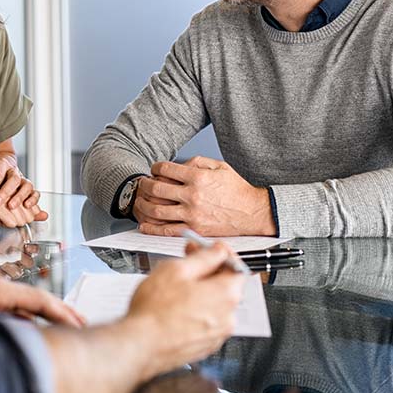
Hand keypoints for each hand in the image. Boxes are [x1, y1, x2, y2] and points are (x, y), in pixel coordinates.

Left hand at [0, 154, 45, 216]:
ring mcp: (23, 180)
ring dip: (20, 197)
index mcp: (0, 165)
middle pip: (14, 179)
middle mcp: (13, 171)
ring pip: (27, 185)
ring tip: (11, 207)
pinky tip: (27, 207)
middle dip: (5, 192)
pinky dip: (33, 200)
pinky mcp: (28, 190)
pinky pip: (35, 193)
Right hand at [125, 242, 245, 376]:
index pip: (237, 267)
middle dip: (208, 271)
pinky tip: (175, 307)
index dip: (222, 253)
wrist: (141, 345)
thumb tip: (217, 252)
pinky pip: (206, 322)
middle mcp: (228, 317)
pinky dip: (196, 312)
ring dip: (201, 292)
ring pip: (215, 304)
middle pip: (226, 286)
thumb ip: (203, 258)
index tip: (211, 248)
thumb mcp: (176, 270)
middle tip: (188, 261)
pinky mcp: (204, 346)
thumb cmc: (155, 311)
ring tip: (176, 287)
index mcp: (226, 294)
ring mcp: (217, 334)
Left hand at [133, 156, 275, 235]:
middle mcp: (193, 195)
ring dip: (143, 205)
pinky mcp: (194, 229)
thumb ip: (197, 162)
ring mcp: (192, 214)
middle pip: (156, 189)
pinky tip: (144, 224)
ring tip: (140, 202)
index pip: (166, 169)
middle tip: (142, 184)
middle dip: (144, 185)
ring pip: (157, 210)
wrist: (252, 212)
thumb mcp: (219, 166)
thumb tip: (179, 164)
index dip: (155, 168)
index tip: (154, 170)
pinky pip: (167, 230)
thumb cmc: (237, 190)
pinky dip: (152, 228)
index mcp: (198, 177)